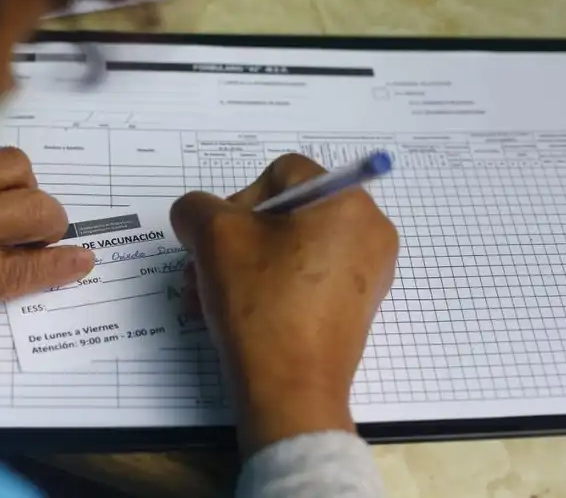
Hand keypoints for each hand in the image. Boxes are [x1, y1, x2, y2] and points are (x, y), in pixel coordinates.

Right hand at [170, 154, 398, 455]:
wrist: (291, 391)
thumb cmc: (261, 305)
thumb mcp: (214, 238)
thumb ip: (197, 208)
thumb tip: (199, 215)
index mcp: (346, 202)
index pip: (281, 175)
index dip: (238, 201)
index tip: (216, 240)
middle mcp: (369, 230)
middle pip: (285, 214)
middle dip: (234, 241)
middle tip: (202, 269)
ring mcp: (367, 272)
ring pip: (290, 250)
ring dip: (242, 267)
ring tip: (207, 298)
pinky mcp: (355, 307)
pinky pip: (306, 279)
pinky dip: (269, 288)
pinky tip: (234, 315)